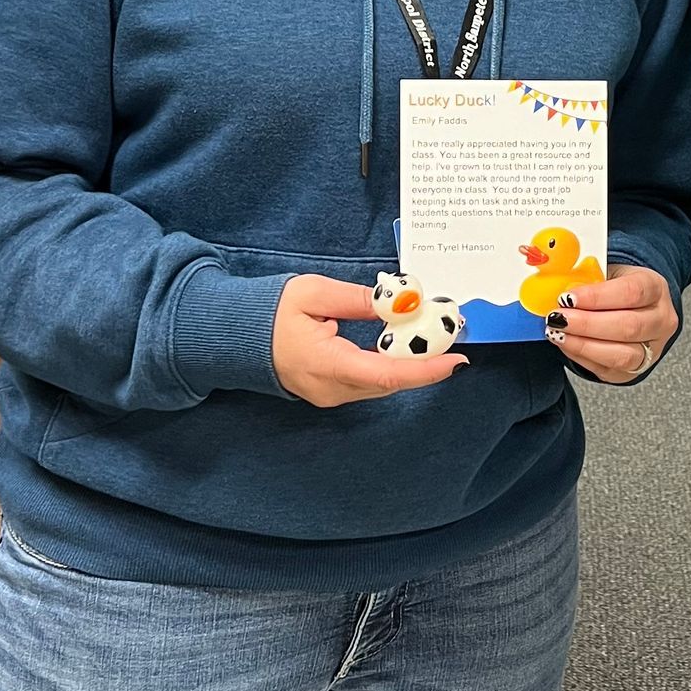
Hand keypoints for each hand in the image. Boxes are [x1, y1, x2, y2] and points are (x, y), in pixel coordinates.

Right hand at [272, 275, 464, 404]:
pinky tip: (402, 344)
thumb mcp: (314, 293)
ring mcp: (329, 396)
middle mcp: (331, 389)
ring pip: (382, 384)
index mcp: (325, 364)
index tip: (457, 359)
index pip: (386, 374)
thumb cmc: (269, 311)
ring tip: (433, 336)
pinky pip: (369, 383)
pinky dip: (390, 366)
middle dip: (425, 361)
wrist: (234, 336)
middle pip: (390, 381)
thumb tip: (399, 303)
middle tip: (451, 335)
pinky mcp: (330, 393)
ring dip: (409, 363)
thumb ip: (358, 299)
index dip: (426, 369)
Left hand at [546, 263, 677, 383]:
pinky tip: (567, 344)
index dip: (597, 297)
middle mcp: (661, 320)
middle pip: (628, 327)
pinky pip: (609, 370)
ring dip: (583, 345)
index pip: (632, 292)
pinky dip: (582, 358)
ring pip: (622, 355)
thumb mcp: (606, 272)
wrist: (631, 307)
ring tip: (558, 333)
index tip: (568, 297)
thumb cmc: (616, 288)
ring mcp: (653, 348)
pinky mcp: (636, 370)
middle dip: (587, 324)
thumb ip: (586, 280)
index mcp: (655, 288)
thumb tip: (557, 289)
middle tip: (558, 318)